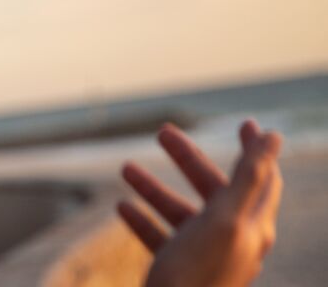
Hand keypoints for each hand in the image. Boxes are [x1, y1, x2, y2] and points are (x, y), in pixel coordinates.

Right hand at [117, 120, 282, 286]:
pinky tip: (121, 207)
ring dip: (154, 187)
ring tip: (124, 167)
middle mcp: (233, 240)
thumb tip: (273, 136)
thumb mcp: (226, 219)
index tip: (246, 123)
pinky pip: (160, 238)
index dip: (256, 150)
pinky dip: (142, 219)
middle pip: (215, 189)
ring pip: (181, 212)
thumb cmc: (198, 274)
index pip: (261, 179)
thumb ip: (248, 177)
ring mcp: (204, 257)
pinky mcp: (179, 271)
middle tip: (163, 133)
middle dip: (188, 159)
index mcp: (251, 226)